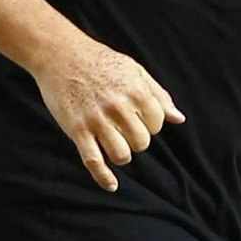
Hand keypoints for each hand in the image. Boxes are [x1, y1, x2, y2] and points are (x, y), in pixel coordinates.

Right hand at [36, 39, 184, 191]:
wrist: (61, 55)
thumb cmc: (100, 61)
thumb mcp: (135, 71)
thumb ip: (158, 96)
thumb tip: (179, 119)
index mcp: (136, 91)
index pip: (157, 124)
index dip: (150, 124)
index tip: (138, 118)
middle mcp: (118, 107)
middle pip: (141, 142)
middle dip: (137, 140)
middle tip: (125, 130)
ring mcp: (96, 120)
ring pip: (121, 155)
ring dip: (122, 155)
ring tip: (117, 145)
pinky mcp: (77, 130)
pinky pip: (94, 161)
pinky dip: (104, 177)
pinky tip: (112, 186)